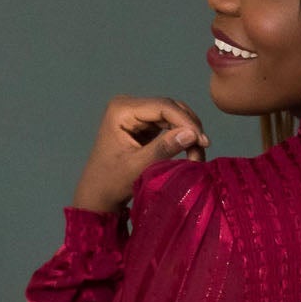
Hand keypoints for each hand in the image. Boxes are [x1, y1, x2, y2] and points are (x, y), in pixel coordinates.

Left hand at [72, 94, 210, 213]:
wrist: (97, 195)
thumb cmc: (111, 183)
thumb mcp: (138, 167)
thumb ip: (164, 148)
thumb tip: (192, 134)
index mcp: (121, 109)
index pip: (163, 106)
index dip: (186, 122)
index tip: (203, 142)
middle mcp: (128, 105)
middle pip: (169, 108)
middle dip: (189, 127)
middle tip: (203, 150)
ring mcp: (136, 114)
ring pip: (172, 116)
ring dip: (187, 133)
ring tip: (197, 155)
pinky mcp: (142, 125)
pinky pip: (168, 126)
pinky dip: (180, 137)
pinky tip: (189, 152)